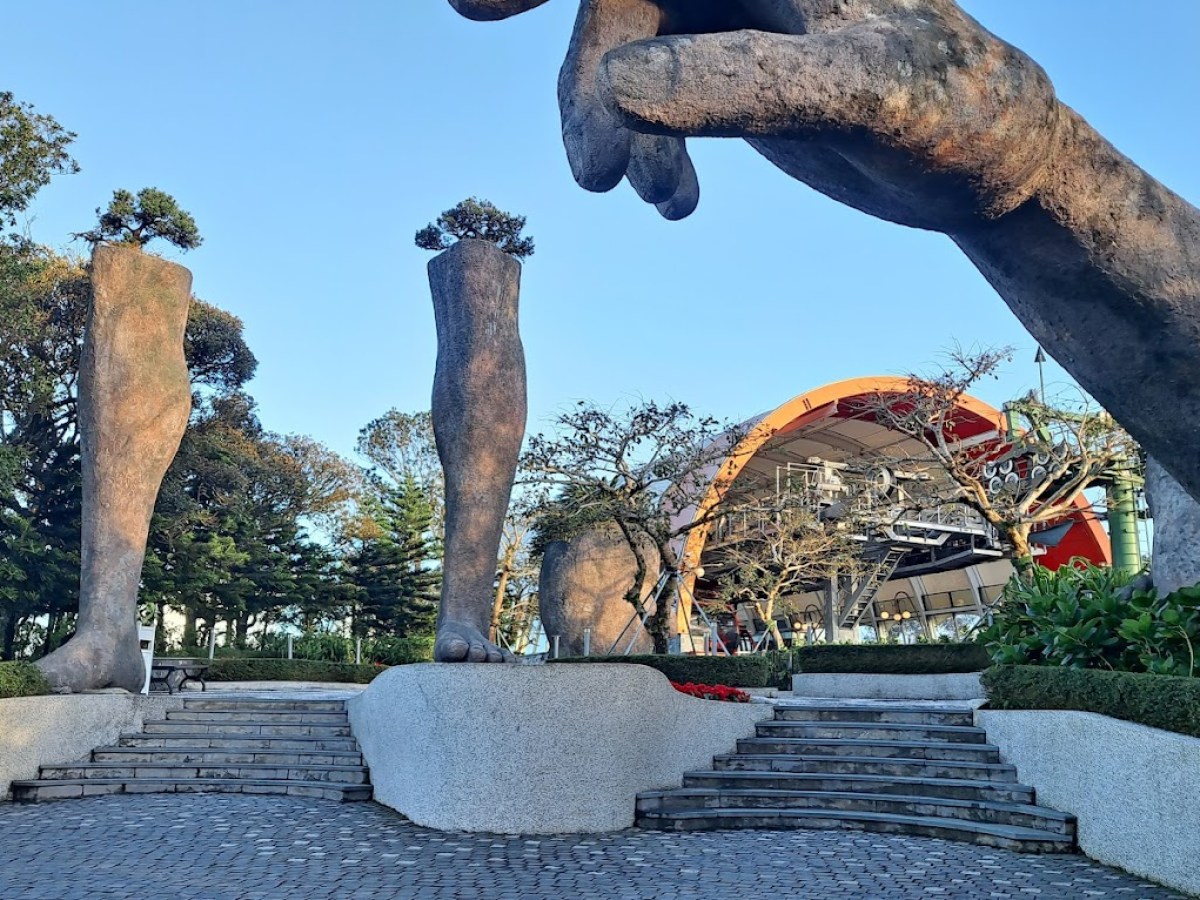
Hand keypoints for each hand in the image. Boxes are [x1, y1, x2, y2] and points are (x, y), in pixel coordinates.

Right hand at [450, 0, 1064, 231]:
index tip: (470, 9)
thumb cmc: (952, 112)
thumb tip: (621, 86)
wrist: (987, 160)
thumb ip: (749, 85)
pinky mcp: (722, 62)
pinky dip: (645, 151)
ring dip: (617, 133)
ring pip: (620, 55)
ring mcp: (725, 9)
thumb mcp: (862, 95)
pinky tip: (676, 205)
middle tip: (596, 173)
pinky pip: (645, 99)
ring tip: (659, 200)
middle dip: (585, 79)